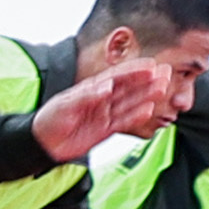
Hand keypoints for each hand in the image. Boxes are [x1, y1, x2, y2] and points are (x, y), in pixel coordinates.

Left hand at [26, 50, 185, 159]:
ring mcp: (104, 114)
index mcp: (90, 88)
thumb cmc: (49, 119)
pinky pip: (123, 122)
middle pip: (128, 88)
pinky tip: (149, 110)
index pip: (116, 76)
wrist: (42, 143)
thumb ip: (86, 96)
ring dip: (146, 96)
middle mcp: (100, 99)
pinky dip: (136, 116)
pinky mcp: (105, 130)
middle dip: (147, 80)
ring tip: (163, 89)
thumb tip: (106, 88)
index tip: (150, 65)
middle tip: (166, 73)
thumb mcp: (65, 105)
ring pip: (129, 104)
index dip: (133, 70)